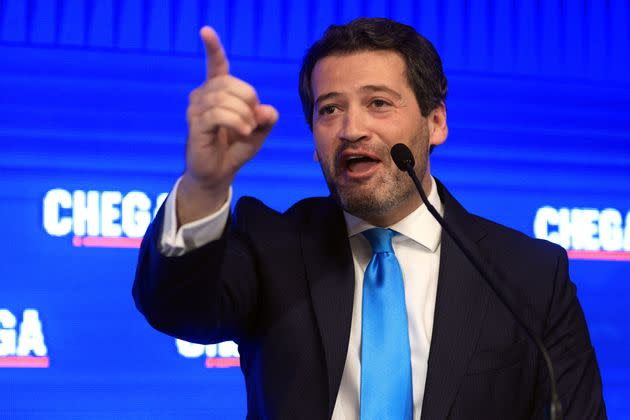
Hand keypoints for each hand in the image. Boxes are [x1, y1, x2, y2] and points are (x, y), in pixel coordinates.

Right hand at [177, 26, 278, 224]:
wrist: (218, 174)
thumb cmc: (235, 149)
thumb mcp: (258, 131)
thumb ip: (266, 118)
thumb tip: (266, 109)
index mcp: (217, 92)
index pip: (215, 65)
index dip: (212, 48)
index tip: (205, 31)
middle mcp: (202, 96)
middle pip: (230, 83)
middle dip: (249, 100)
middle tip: (254, 120)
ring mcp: (196, 110)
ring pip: (225, 98)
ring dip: (243, 114)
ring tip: (247, 130)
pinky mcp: (195, 125)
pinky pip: (218, 114)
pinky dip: (236, 121)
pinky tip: (243, 131)